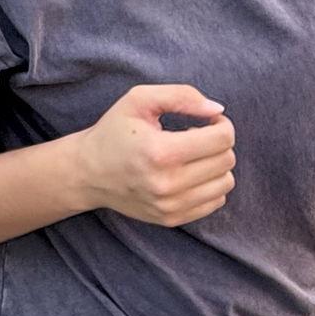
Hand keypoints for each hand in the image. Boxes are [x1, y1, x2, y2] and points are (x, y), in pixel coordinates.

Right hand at [70, 84, 235, 227]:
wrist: (88, 173)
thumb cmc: (115, 132)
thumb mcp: (140, 100)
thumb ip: (182, 96)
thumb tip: (217, 109)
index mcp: (160, 152)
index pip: (222, 139)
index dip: (222, 124)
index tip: (208, 121)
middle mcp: (167, 184)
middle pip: (226, 161)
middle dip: (219, 143)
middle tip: (198, 136)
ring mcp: (170, 206)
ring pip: (225, 183)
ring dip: (217, 165)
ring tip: (194, 156)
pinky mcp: (171, 219)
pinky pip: (215, 201)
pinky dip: (210, 185)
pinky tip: (190, 173)